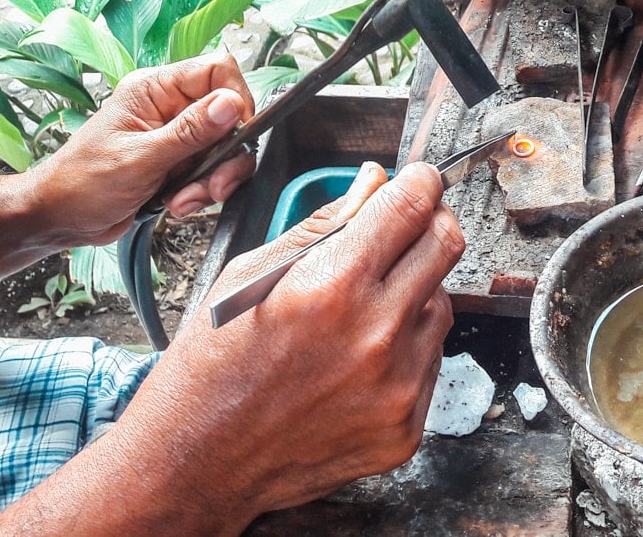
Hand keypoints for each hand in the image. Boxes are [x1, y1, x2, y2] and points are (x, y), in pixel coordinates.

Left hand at [28, 53, 255, 246]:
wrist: (61, 218)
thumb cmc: (82, 182)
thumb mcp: (140, 158)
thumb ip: (190, 132)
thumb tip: (231, 104)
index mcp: (155, 90)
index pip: (216, 72)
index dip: (235, 100)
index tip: (235, 134)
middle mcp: (170, 108)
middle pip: (229, 117)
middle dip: (226, 157)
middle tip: (214, 185)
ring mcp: (176, 137)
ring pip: (224, 150)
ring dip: (212, 181)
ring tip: (185, 200)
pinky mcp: (180, 163)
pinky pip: (212, 172)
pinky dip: (202, 192)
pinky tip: (179, 203)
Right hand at [101, 161, 460, 529]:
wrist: (197, 462)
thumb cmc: (212, 369)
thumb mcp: (252, 274)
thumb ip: (324, 224)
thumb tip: (371, 185)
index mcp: (332, 286)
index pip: (411, 206)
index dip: (419, 182)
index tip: (418, 179)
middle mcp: (375, 335)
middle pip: (445, 245)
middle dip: (430, 221)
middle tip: (406, 224)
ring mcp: (397, 387)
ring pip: (442, 303)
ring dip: (416, 287)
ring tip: (365, 303)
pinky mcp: (405, 427)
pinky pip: (430, 360)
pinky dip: (408, 343)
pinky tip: (363, 351)